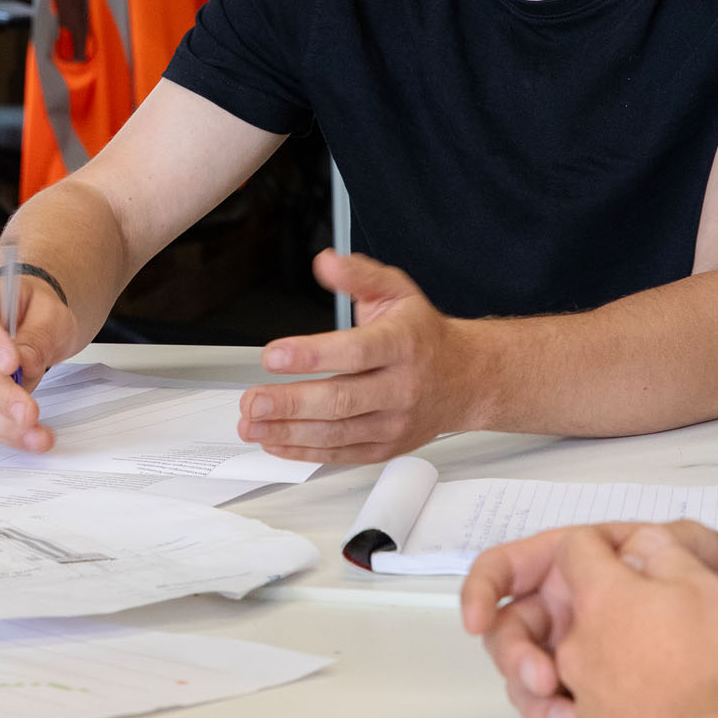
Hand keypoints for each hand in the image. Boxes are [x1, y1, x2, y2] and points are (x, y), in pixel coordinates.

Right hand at [0, 267, 84, 450]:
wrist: (35, 324)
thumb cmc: (38, 312)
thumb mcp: (51, 313)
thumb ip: (37, 335)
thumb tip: (24, 363)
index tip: (11, 364)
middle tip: (28, 413)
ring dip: (2, 424)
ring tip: (37, 436)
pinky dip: (4, 433)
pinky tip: (29, 439)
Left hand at [239, 250, 476, 463]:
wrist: (465, 378)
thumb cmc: (423, 335)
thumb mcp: (396, 291)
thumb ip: (359, 275)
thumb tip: (326, 262)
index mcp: (402, 344)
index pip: (355, 351)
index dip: (312, 355)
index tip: (273, 355)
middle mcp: (400, 386)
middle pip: (342, 400)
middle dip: (292, 403)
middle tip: (253, 400)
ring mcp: (394, 422)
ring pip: (338, 433)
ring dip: (289, 432)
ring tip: (251, 423)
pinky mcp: (386, 446)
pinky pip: (342, 454)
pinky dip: (305, 452)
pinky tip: (275, 441)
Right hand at [467, 524, 717, 717]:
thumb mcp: (678, 557)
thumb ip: (617, 548)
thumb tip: (578, 547)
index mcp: (585, 573)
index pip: (514, 567)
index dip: (485, 587)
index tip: (474, 618)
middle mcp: (577, 613)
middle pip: (512, 627)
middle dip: (516, 655)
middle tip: (542, 680)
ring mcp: (583, 658)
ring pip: (527, 673)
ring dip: (535, 695)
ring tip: (566, 714)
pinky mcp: (592, 698)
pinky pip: (552, 705)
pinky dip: (558, 716)